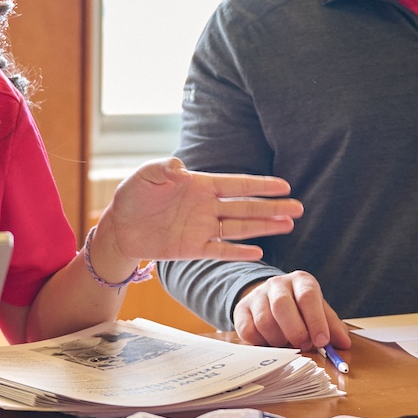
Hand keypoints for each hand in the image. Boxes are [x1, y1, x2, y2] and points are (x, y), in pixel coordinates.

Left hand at [93, 158, 300, 270]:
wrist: (119, 228)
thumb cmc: (133, 196)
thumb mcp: (145, 176)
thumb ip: (162, 169)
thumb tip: (178, 165)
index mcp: (201, 186)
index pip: (237, 185)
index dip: (261, 185)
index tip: (285, 186)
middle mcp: (207, 207)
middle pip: (246, 207)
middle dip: (272, 207)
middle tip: (298, 208)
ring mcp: (202, 229)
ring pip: (240, 228)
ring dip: (264, 227)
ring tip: (288, 225)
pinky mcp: (193, 249)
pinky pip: (220, 251)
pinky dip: (238, 252)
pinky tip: (258, 252)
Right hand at [234, 271, 350, 349]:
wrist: (270, 299)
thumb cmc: (300, 309)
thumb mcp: (319, 312)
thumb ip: (332, 327)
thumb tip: (344, 343)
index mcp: (301, 281)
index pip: (308, 296)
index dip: (315, 320)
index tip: (322, 341)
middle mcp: (277, 284)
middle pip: (282, 305)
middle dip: (295, 331)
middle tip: (303, 346)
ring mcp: (257, 295)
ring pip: (264, 321)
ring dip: (278, 340)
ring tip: (287, 344)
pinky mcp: (241, 310)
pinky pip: (248, 331)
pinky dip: (261, 343)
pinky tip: (270, 343)